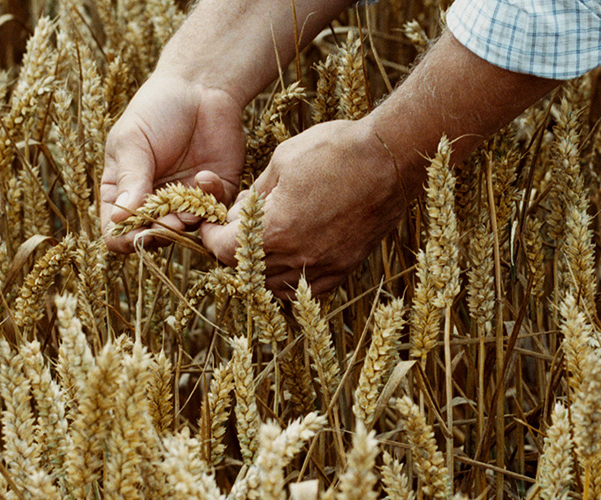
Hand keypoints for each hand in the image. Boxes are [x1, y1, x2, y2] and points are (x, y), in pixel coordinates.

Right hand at [99, 74, 247, 252]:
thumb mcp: (133, 141)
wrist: (200, 87)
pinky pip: (215, 214)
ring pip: (185, 232)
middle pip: (151, 238)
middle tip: (170, 218)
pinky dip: (211, 200)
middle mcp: (153, 203)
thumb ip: (131, 179)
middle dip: (161, 232)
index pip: (116, 232)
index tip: (138, 229)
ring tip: (188, 201)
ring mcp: (185, 201)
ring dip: (187, 220)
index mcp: (122, 192)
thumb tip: (121, 219)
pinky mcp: (217, 193)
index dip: (125, 238)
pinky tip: (206, 175)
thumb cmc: (156, 109)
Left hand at [201, 120, 425, 292]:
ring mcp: (324, 266)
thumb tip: (238, 213)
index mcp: (275, 230)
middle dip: (233, 248)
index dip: (210, 234)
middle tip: (234, 227)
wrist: (390, 158)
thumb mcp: (281, 161)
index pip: (224, 249)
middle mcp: (298, 257)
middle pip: (246, 270)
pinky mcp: (344, 267)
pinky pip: (306, 288)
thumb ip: (253, 195)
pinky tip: (290, 256)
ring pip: (274, 285)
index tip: (210, 222)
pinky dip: (291, 277)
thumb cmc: (336, 151)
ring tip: (261, 241)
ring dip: (260, 267)